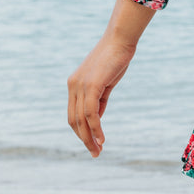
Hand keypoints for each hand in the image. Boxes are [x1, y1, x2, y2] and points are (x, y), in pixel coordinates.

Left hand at [67, 35, 136, 157]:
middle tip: (94, 153)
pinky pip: (91, 113)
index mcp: (74, 85)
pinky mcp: (91, 85)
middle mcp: (73, 86)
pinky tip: (102, 138)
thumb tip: (96, 120)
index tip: (92, 143)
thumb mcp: (105, 83)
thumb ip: (99, 100)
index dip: (81, 131)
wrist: (120, 41)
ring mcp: (80, 85)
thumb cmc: (115, 59)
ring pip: (81, 120)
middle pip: (74, 120)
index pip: (73, 114)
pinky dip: (95, 128)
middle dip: (83, 139)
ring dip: (89, 138)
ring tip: (98, 151)